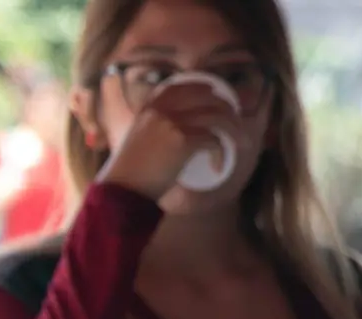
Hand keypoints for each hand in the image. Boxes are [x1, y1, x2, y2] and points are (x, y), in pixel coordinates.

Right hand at [99, 82, 242, 201]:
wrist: (122, 189)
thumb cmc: (130, 171)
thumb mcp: (138, 138)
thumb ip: (154, 127)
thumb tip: (181, 128)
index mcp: (150, 107)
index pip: (182, 86)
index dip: (203, 88)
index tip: (216, 96)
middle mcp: (162, 109)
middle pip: (207, 97)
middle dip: (227, 108)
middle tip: (235, 123)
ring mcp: (172, 123)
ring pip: (217, 116)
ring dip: (233, 130)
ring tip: (238, 144)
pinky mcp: (183, 140)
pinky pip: (214, 140)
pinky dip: (221, 153)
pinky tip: (217, 166)